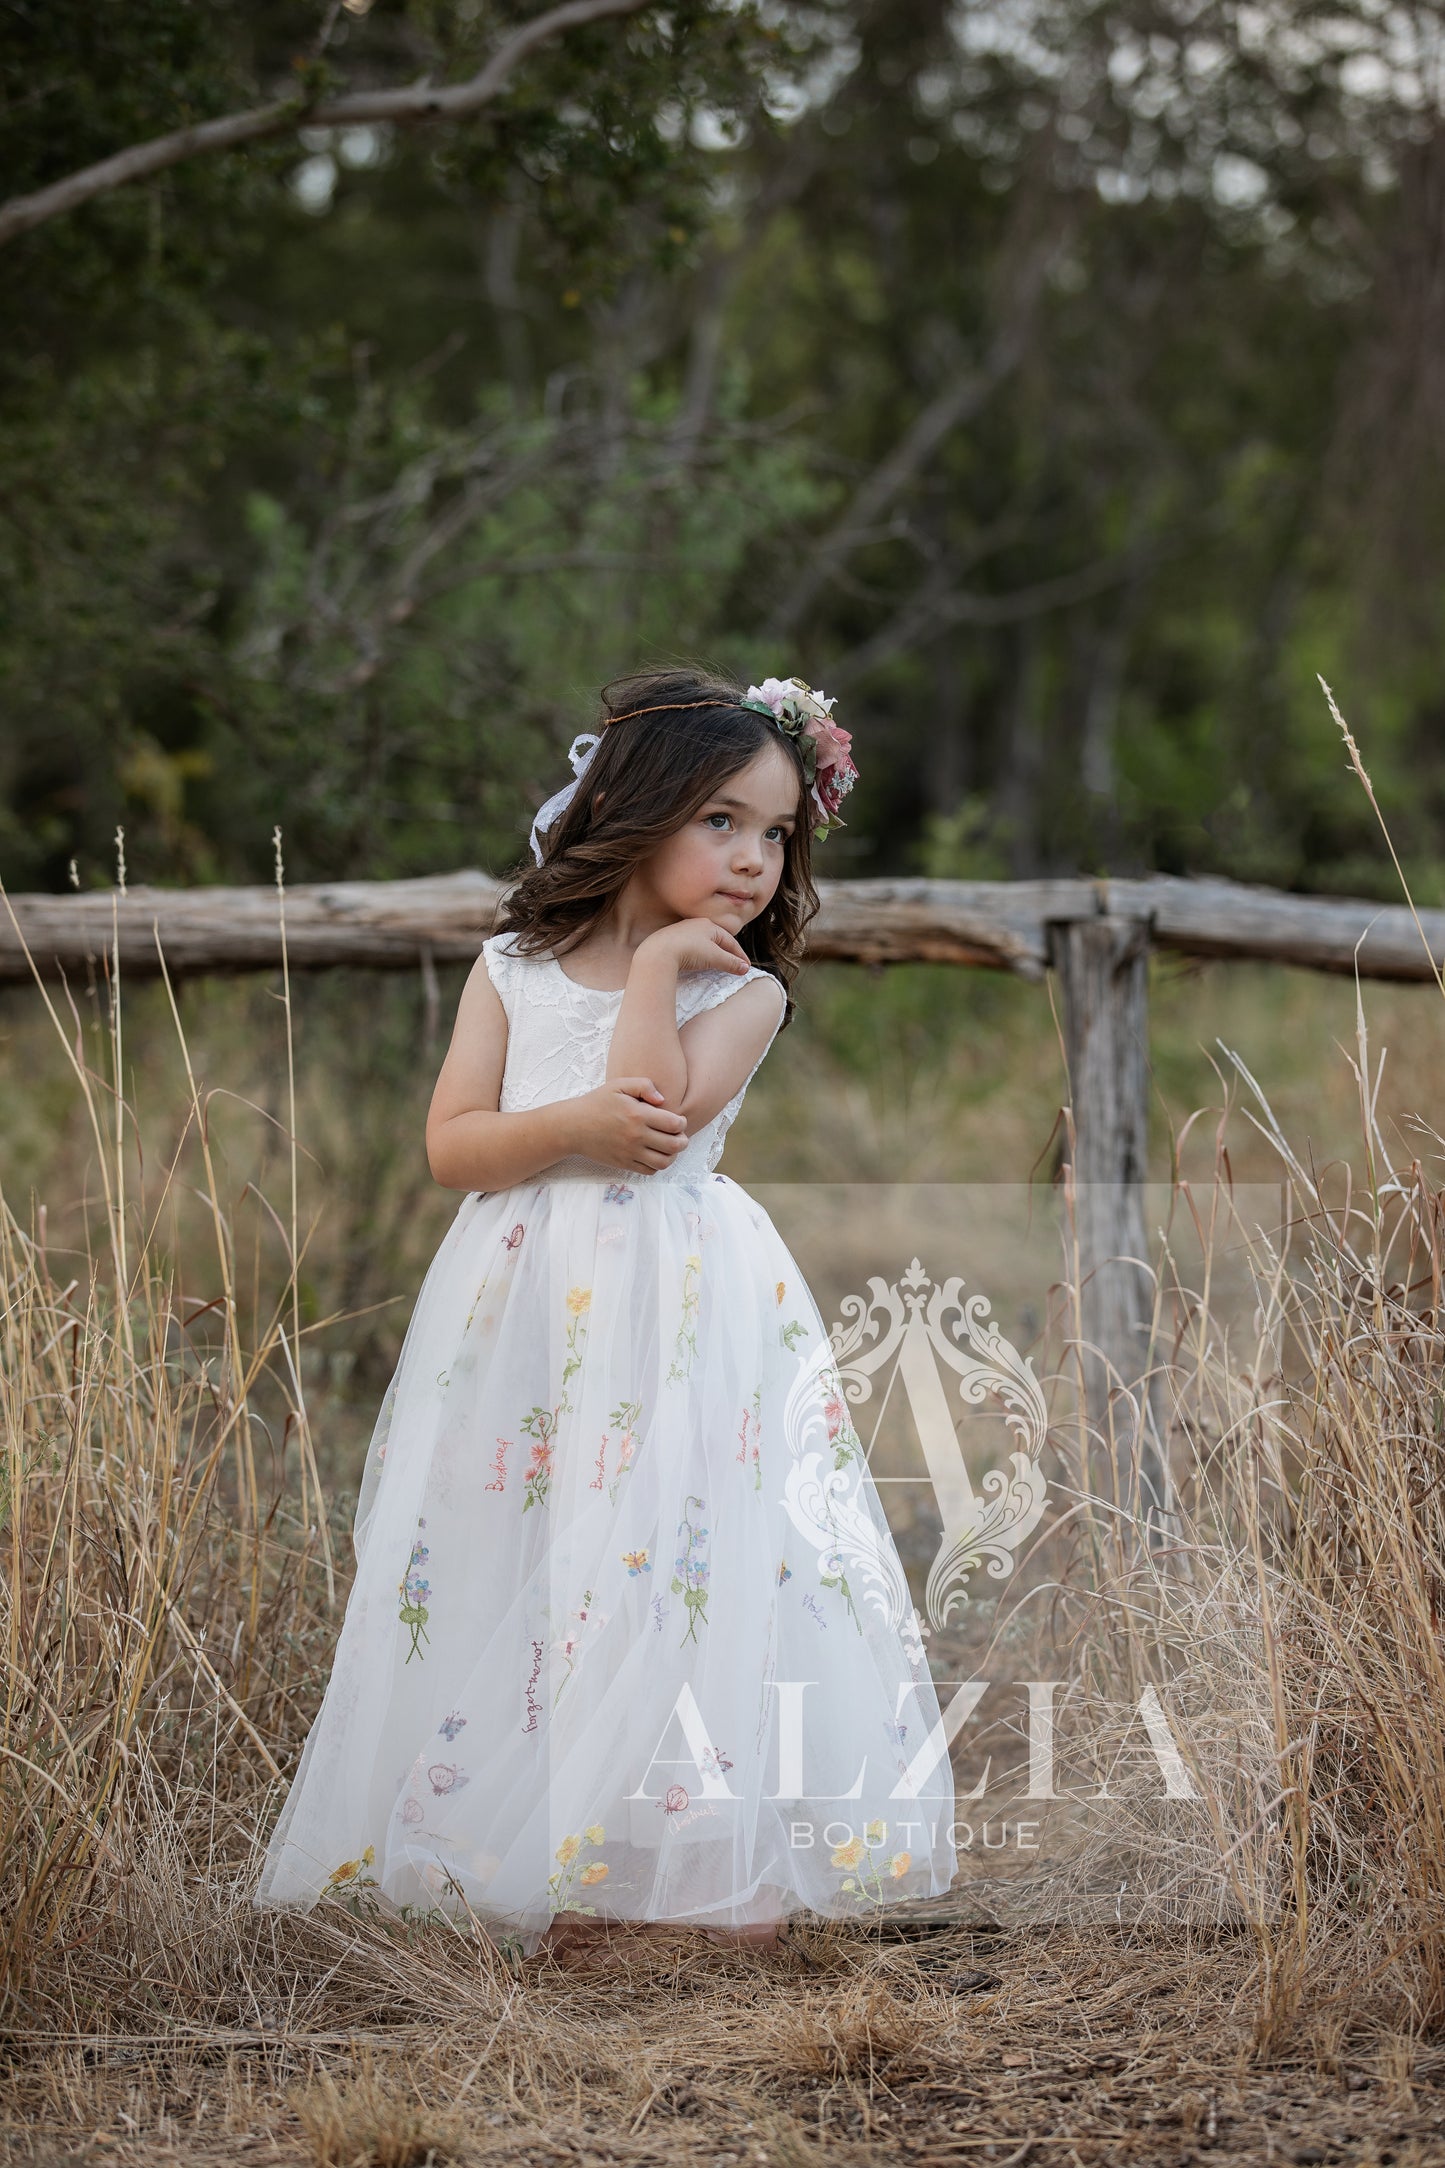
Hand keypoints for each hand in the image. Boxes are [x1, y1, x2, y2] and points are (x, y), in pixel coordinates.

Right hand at [572, 1078, 689, 1174]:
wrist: (573, 1126)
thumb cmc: (597, 1103)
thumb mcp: (618, 1085)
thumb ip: (644, 1085)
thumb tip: (662, 1100)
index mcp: (638, 1115)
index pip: (675, 1124)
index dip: (682, 1122)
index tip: (678, 1120)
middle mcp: (636, 1136)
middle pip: (674, 1145)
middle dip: (682, 1141)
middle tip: (679, 1136)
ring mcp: (630, 1152)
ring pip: (664, 1162)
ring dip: (672, 1155)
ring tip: (669, 1147)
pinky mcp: (624, 1163)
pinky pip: (649, 1170)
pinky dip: (657, 1165)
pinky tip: (653, 1154)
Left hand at [639, 917, 749, 980]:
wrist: (657, 953)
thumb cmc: (688, 951)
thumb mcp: (714, 957)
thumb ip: (731, 962)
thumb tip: (745, 968)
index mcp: (709, 925)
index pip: (730, 941)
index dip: (740, 955)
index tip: (746, 967)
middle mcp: (695, 924)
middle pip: (717, 939)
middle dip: (727, 952)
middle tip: (735, 964)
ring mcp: (681, 931)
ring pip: (702, 942)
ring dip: (712, 952)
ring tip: (718, 962)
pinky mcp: (669, 940)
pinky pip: (689, 946)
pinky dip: (698, 954)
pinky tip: (696, 961)